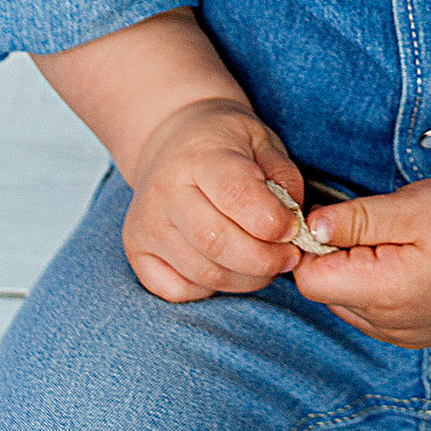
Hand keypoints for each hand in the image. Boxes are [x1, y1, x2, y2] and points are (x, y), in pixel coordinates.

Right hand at [119, 96, 310, 301]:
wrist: (172, 139)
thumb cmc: (225, 143)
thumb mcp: (262, 141)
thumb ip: (283, 177)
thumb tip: (294, 224)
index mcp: (200, 155)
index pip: (236, 196)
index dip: (274, 222)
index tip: (294, 228)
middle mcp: (165, 191)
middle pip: (218, 243)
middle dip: (266, 260)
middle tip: (289, 256)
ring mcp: (146, 224)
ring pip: (204, 273)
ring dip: (247, 279)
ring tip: (266, 263)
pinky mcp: (137, 251)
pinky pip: (180, 290)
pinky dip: (212, 289)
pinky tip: (226, 266)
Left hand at [293, 177, 430, 347]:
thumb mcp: (411, 207)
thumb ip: (355, 219)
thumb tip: (309, 226)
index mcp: (385, 293)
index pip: (310, 279)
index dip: (316, 245)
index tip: (344, 221)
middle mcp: (388, 326)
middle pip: (326, 291)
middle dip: (338, 257)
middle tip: (380, 229)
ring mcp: (400, 336)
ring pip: (345, 303)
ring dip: (356, 273)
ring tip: (398, 245)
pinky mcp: (411, 336)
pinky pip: (370, 313)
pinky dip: (375, 287)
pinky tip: (406, 264)